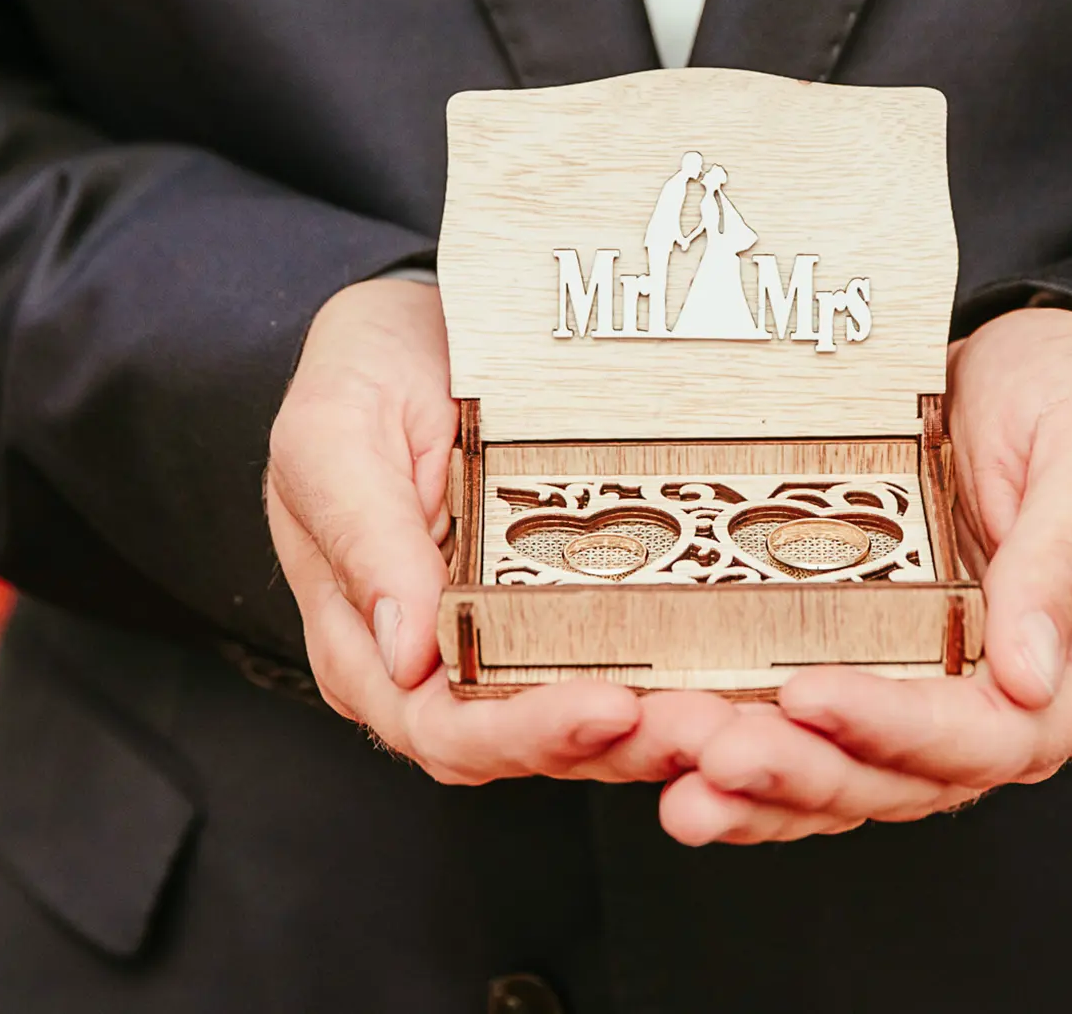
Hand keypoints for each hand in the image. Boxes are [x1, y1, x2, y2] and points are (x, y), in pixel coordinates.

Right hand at [266, 280, 733, 783]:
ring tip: (734, 715)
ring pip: (588, 727)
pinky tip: (737, 679)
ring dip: (663, 731)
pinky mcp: (563, 615)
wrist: (415, 325)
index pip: (444, 727)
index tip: (609, 706)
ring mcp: (504, 645)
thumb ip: (362, 539)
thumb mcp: (334, 436)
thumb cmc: (360, 379)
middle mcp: (436, 668)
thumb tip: (405, 653)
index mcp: (366, 646)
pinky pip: (622, 667)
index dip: (526, 732)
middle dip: (620, 746)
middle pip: (529, 745)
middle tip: (705, 725)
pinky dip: (675, 682)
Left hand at [658, 307, 1071, 843]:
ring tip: (683, 779)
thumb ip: (1065, 557)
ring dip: (767, 790)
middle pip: (916, 777)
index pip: (1001, 734)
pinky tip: (683, 768)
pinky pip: (825, 749)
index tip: (810, 695)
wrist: (1026, 370)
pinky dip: (758, 769)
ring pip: (859, 780)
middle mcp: (1026, 708)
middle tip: (715, 752)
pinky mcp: (891, 684)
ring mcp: (953, 702)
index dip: (902, 728)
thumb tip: (1031, 676)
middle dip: (808, 771)